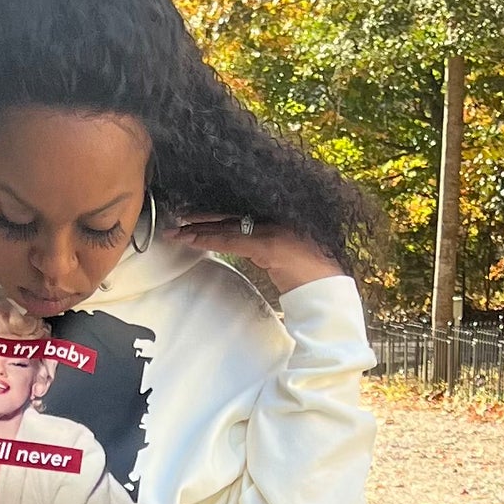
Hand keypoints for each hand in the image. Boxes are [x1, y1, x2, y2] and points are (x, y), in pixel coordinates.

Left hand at [169, 217, 343, 293]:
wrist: (326, 290)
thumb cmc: (311, 275)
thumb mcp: (287, 256)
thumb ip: (267, 249)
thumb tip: (251, 252)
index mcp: (278, 218)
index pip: (241, 214)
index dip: (217, 215)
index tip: (195, 215)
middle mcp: (275, 219)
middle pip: (231, 216)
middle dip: (202, 218)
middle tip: (177, 218)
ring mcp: (272, 230)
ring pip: (227, 227)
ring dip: (199, 229)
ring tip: (176, 231)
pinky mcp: (268, 245)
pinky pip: (232, 242)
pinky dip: (210, 240)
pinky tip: (191, 240)